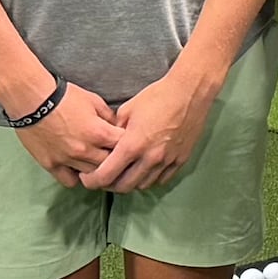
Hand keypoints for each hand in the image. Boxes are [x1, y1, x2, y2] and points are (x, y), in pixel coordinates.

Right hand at [10, 81, 122, 189]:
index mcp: (98, 132)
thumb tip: (117, 127)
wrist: (32, 99)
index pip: (123, 147)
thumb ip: (108, 116)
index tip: (123, 142)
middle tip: (111, 154)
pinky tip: (76, 168)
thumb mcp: (93, 100)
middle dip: (113, 159)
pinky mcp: (51, 164)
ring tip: (94, 162)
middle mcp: (85, 150)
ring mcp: (68, 159)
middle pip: (109, 165)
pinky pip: (69, 181)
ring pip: (91, 175)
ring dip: (95, 169)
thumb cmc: (63, 96)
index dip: (126, 145)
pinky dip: (75, 177)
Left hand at [84, 59, 224, 193]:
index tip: (87, 179)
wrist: (190, 92)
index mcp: (133, 145)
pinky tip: (145, 171)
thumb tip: (109, 143)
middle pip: (124, 186)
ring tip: (124, 174)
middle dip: (110, 186)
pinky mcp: (180, 160)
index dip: (93, 181)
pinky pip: (162, 179)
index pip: (107, 175)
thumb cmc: (158, 96)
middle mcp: (150, 158)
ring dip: (131, 183)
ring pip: (143, 185)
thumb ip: (115, 131)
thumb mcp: (127, 109)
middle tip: (103, 179)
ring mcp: (167, 161)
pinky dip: (150, 179)